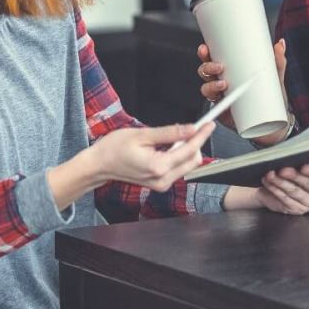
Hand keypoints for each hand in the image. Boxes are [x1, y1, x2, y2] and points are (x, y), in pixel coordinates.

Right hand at [80, 122, 215, 191]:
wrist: (100, 165)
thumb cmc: (113, 149)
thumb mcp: (142, 135)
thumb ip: (169, 133)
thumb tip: (190, 129)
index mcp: (158, 167)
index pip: (189, 150)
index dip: (201, 135)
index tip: (209, 125)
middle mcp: (162, 179)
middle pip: (193, 160)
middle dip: (195, 143)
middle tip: (192, 127)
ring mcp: (161, 184)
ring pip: (187, 165)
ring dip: (186, 150)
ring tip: (172, 138)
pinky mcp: (160, 184)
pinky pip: (178, 169)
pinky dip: (178, 156)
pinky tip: (167, 147)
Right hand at [197, 39, 287, 123]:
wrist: (272, 122)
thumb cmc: (270, 97)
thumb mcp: (275, 77)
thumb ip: (277, 61)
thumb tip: (280, 45)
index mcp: (231, 70)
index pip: (213, 58)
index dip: (206, 53)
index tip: (206, 48)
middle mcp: (222, 81)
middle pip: (205, 72)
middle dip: (208, 67)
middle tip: (220, 67)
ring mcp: (221, 96)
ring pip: (206, 87)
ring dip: (211, 85)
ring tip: (223, 85)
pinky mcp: (222, 110)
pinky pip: (212, 105)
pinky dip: (214, 102)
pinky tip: (222, 101)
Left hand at [223, 164, 308, 214]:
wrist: (278, 184)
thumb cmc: (292, 169)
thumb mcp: (297, 162)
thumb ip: (298, 159)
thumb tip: (291, 154)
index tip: (303, 167)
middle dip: (295, 177)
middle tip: (282, 170)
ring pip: (296, 192)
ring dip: (281, 183)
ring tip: (270, 175)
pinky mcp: (299, 210)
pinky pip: (286, 200)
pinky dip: (276, 190)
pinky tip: (269, 183)